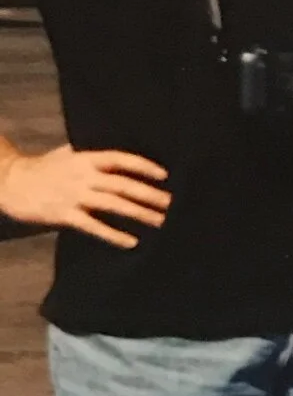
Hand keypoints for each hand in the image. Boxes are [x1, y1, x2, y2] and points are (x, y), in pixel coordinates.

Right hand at [0, 145, 169, 248]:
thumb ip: (93, 157)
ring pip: (113, 204)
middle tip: (173, 203)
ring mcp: (73, 196)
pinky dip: (113, 234)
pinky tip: (132, 241)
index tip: (165, 175)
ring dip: (139, 213)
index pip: (121, 159)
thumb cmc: (43, 168)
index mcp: (85, 158)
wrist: (10, 182)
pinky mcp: (64, 215)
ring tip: (161, 221)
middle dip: (150, 194)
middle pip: (123, 184)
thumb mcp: (68, 154)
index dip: (144, 166)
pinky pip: (93, 226)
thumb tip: (122, 158)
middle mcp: (83, 175)